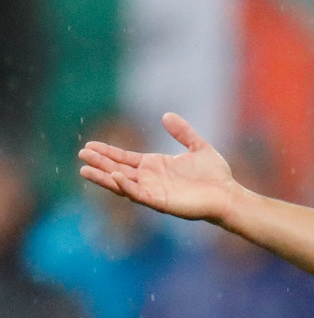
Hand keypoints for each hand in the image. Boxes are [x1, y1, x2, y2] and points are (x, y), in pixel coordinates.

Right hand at [78, 113, 237, 222]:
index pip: (125, 158)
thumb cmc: (215, 175)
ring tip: (84, 169)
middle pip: (118, 170)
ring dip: (104, 177)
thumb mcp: (198, 146)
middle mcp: (151, 179)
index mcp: (156, 166)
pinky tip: (116, 177)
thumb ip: (183, 132)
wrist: (228, 193)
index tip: (89, 145)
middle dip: (100, 163)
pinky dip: (127, 187)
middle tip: (81, 154)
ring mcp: (154, 191)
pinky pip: (139, 194)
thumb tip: (166, 115)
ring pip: (123, 184)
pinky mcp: (161, 202)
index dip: (108, 152)